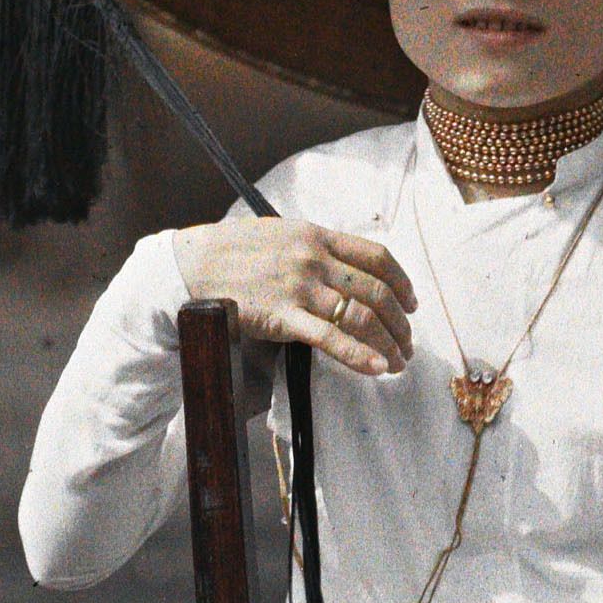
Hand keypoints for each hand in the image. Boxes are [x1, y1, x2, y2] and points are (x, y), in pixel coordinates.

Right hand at [171, 217, 416, 376]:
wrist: (191, 266)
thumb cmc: (233, 251)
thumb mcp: (280, 234)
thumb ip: (314, 247)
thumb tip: (344, 266)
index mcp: (317, 235)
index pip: (377, 257)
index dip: (402, 283)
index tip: (412, 303)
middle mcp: (314, 259)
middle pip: (376, 292)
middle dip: (401, 323)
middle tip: (408, 343)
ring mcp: (300, 287)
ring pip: (361, 317)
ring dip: (387, 343)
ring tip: (396, 362)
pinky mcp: (282, 316)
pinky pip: (330, 338)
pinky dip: (359, 355)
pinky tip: (376, 368)